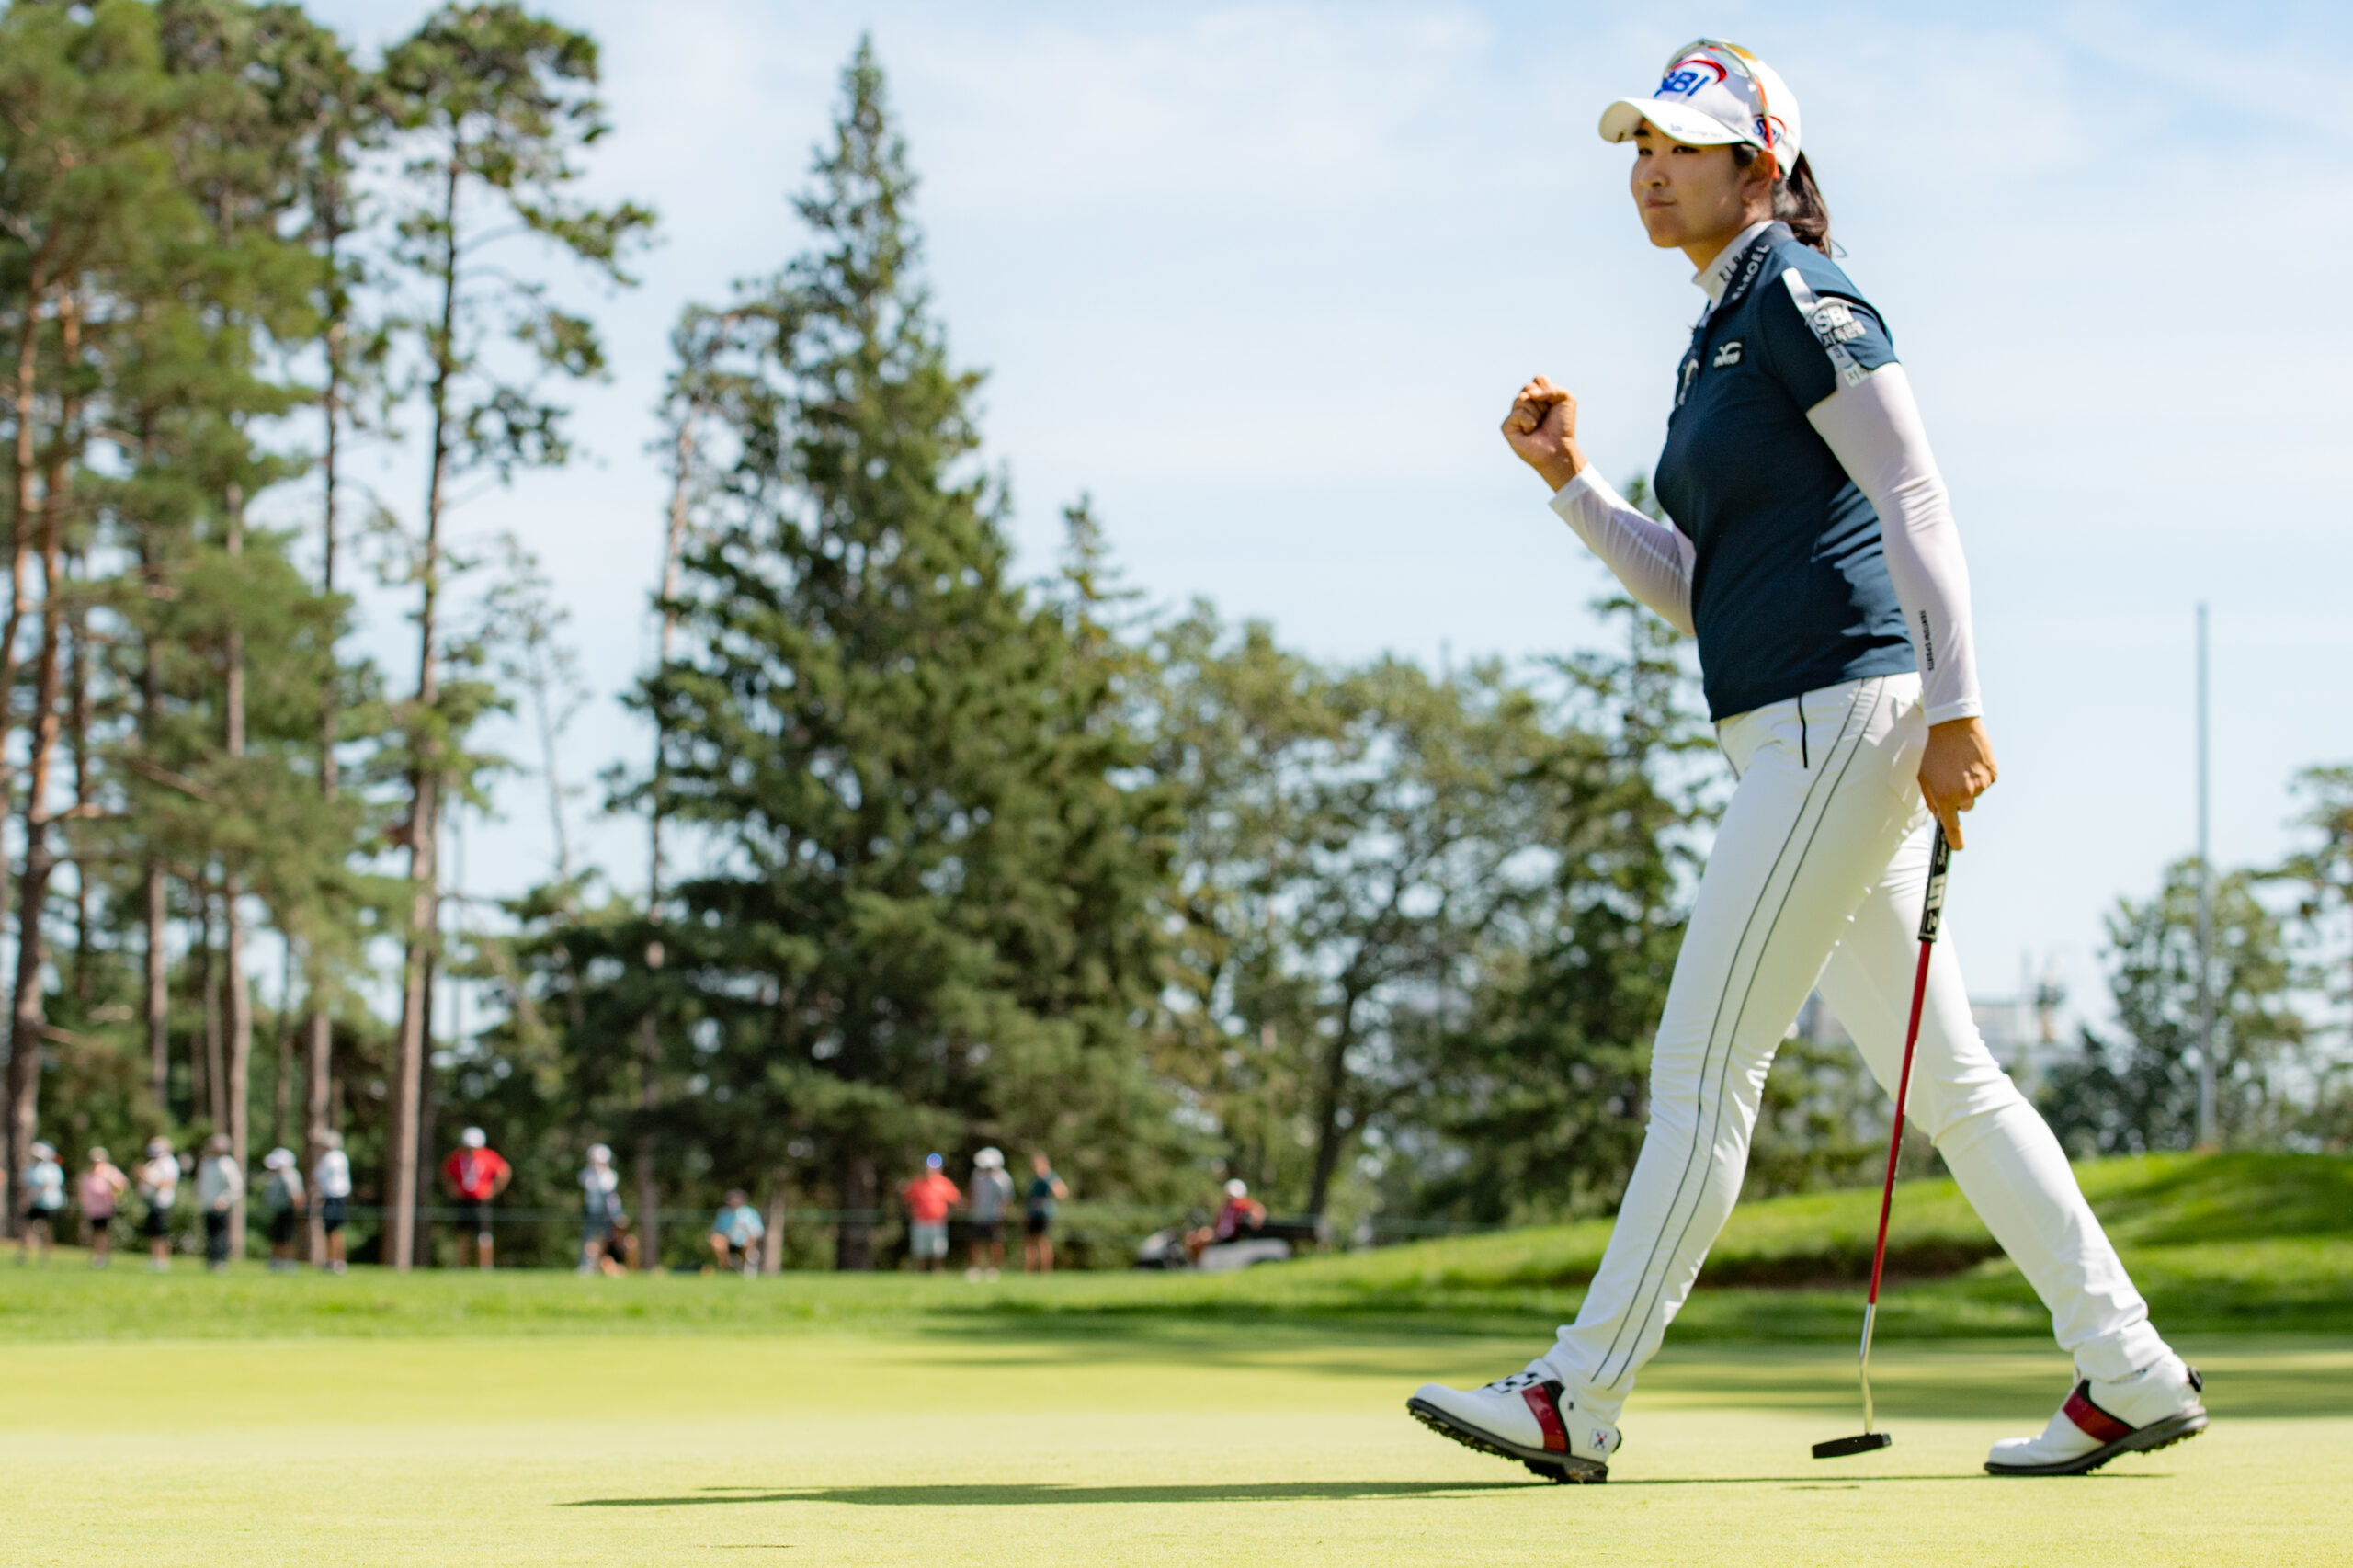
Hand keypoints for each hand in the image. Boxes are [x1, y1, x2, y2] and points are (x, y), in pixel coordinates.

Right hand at [1501, 375, 1586, 490]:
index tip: (1553, 404)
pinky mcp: (1507, 427)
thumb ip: (1551, 387)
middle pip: (1528, 387)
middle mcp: (1524, 404)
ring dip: (1537, 412)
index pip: (1537, 379)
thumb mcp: (1565, 398)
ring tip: (1538, 424)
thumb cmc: (1562, 425)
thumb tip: (1528, 394)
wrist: (1559, 447)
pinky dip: (1529, 422)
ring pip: (1522, 399)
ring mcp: (1514, 415)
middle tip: (1546, 415)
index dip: (1547, 389)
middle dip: (1542, 400)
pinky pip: (1517, 414)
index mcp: (1536, 396)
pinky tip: (1530, 432)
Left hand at [1918, 716, 1996, 849]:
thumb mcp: (1924, 776)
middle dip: (1958, 797)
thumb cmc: (1934, 751)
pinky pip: (1985, 781)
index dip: (1955, 839)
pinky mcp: (1992, 774)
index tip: (1958, 847)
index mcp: (1944, 796)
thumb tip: (1940, 814)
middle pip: (1964, 807)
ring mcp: (1981, 785)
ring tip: (1960, 764)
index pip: (1952, 825)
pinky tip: (1971, 760)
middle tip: (1951, 776)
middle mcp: (1964, 794)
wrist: (1953, 725)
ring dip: (1969, 784)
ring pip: (1975, 793)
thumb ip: (1930, 798)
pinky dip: (1979, 774)